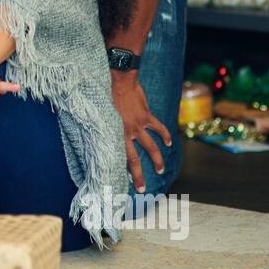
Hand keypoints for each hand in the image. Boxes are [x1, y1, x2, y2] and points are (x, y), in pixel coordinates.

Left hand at [110, 70, 171, 190]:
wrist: (118, 80)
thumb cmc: (104, 96)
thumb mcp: (100, 115)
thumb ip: (104, 127)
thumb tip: (99, 136)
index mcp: (114, 134)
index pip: (118, 158)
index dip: (121, 171)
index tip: (122, 182)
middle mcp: (127, 133)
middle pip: (135, 160)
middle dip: (139, 175)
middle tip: (143, 188)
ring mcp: (138, 125)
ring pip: (151, 147)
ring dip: (157, 159)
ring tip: (161, 169)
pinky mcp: (146, 116)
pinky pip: (158, 128)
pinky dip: (165, 135)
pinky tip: (169, 142)